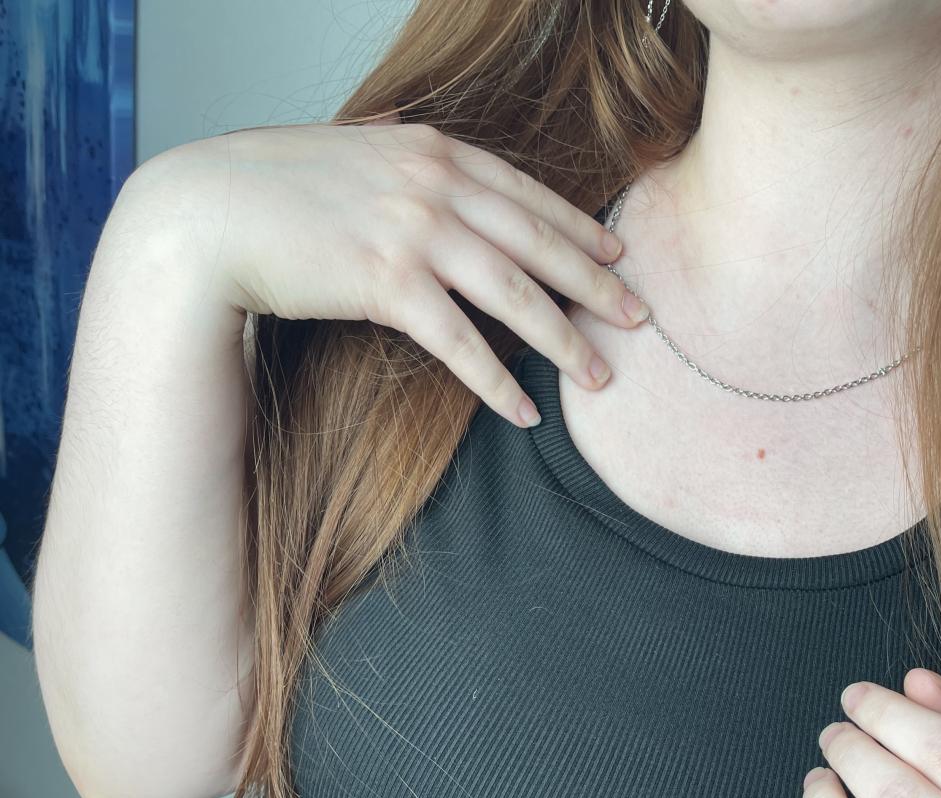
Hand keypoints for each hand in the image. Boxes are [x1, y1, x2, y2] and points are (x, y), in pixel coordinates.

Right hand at [128, 116, 648, 429]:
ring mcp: (412, 232)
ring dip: (564, 340)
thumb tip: (426, 166)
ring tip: (600, 377)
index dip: (577, 228)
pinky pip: (460, 342)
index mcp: (431, 149)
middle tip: (640, 317)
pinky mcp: (386, 284)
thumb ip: (400, 165)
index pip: (525, 191)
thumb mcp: (350, 158)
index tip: (616, 254)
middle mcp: (433, 184)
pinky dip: (498, 380)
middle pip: (537, 242)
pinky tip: (526, 411)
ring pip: (513, 294)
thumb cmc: (270, 190)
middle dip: (596, 284)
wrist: (206, 213)